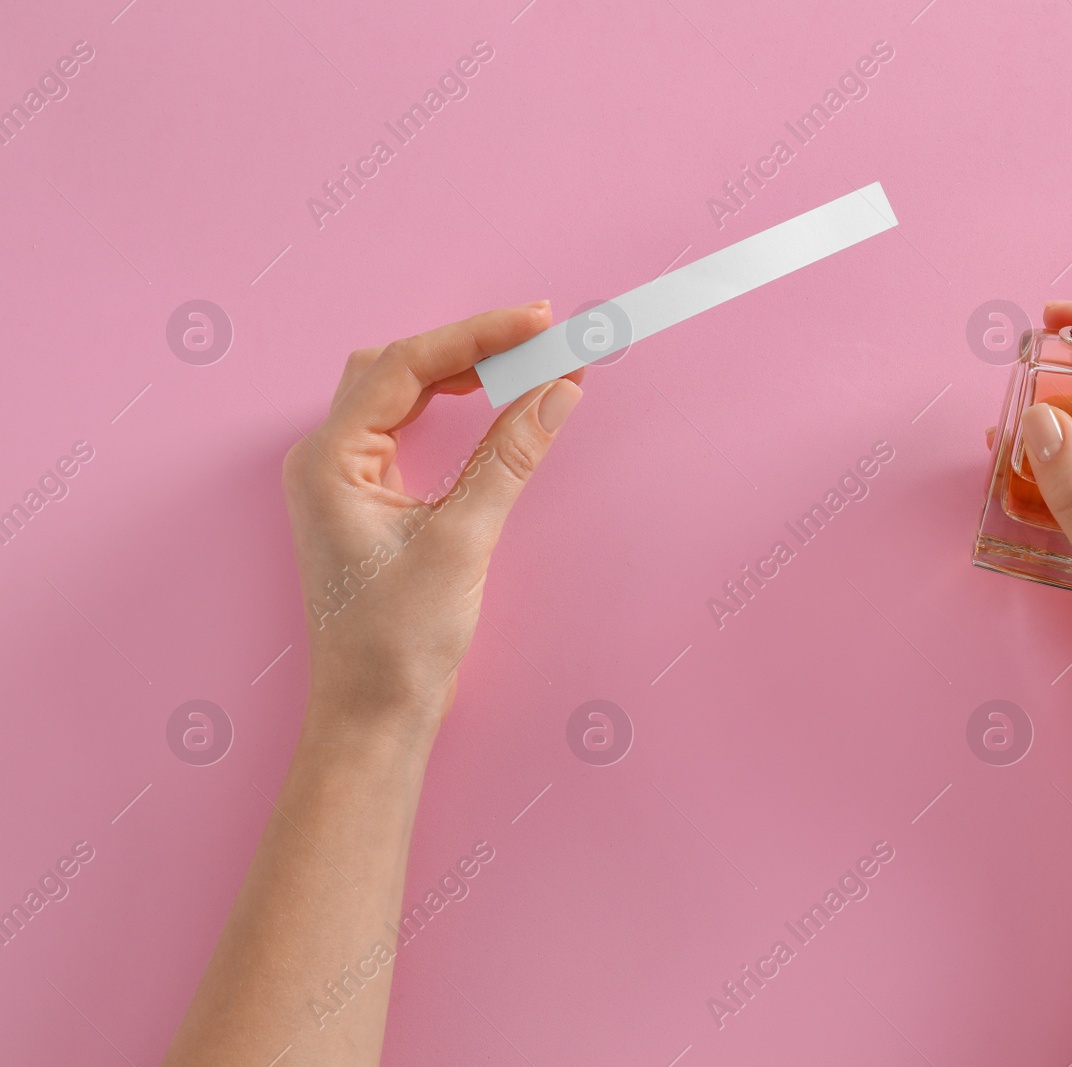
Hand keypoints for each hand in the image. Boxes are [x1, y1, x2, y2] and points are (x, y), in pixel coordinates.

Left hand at [281, 301, 581, 742]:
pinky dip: (448, 405)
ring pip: (398, 391)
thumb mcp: (463, 542)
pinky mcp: (365, 498)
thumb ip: (511, 457)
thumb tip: (558, 391)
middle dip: (468, 345)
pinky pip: (404, 426)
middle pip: (396, 366)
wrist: (374, 713)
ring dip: (458, 370)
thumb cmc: (398, 641)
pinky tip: (486, 401)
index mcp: (330, 460)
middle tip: (538, 336)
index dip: (477, 336)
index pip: (406, 366)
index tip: (539, 322)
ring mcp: (341, 478)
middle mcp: (326, 458)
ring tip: (521, 360)